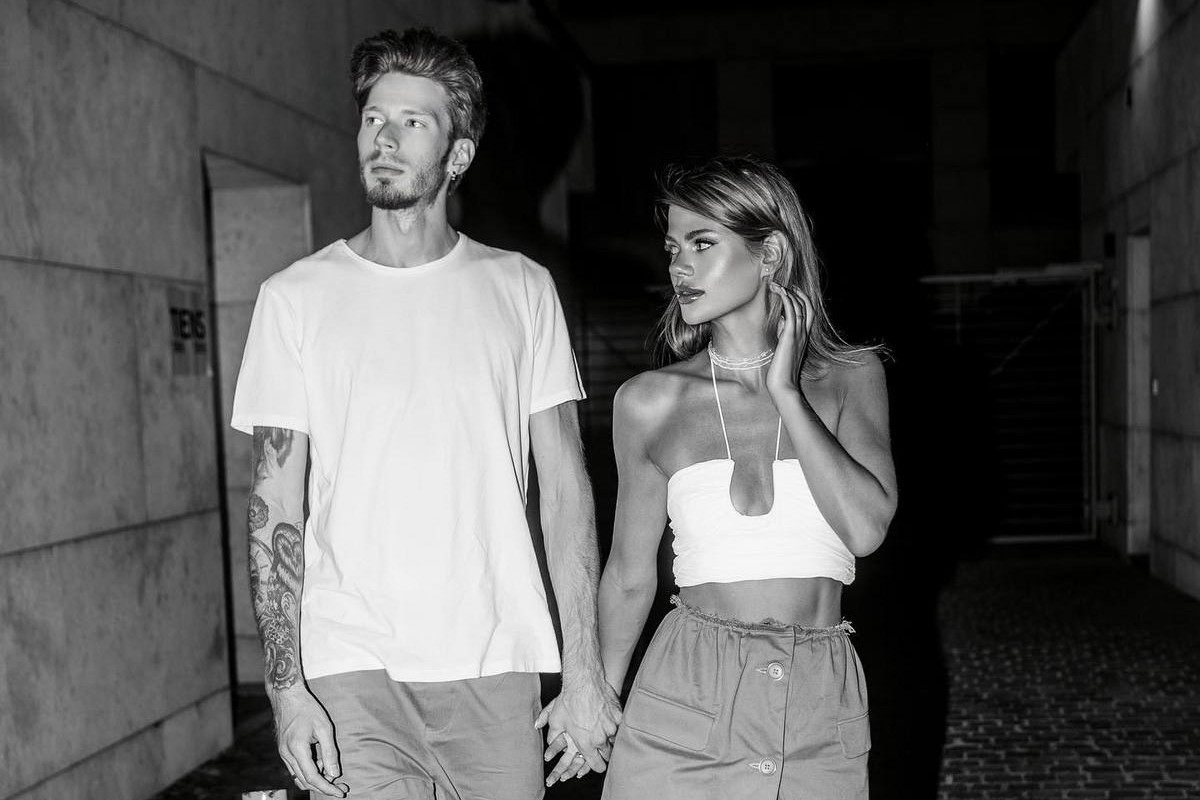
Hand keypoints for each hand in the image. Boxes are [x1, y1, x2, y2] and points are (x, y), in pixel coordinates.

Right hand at [272, 686, 348, 797]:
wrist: (287, 696)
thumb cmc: (307, 708)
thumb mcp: (324, 728)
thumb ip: (329, 752)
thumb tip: (334, 773)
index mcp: (297, 749)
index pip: (312, 777)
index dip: (327, 788)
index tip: (340, 793)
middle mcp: (287, 755)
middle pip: (305, 781)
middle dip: (324, 786)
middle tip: (341, 786)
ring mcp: (283, 754)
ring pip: (299, 777)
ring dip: (316, 779)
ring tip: (332, 772)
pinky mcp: (283, 751)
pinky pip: (296, 769)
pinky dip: (309, 771)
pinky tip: (321, 763)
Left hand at [535, 676, 621, 785]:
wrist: (584, 681)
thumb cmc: (568, 701)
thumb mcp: (556, 720)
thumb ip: (553, 736)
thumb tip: (550, 741)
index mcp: (586, 744)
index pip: (597, 766)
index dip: (596, 766)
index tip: (595, 762)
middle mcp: (601, 739)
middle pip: (608, 755)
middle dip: (604, 753)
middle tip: (599, 746)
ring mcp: (612, 727)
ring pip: (614, 740)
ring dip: (610, 738)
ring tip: (603, 731)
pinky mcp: (619, 717)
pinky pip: (620, 726)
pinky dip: (615, 724)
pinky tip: (609, 718)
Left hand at [766, 281, 813, 396]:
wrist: (783, 386)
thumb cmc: (780, 371)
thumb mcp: (783, 348)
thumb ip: (785, 334)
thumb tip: (781, 322)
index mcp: (804, 337)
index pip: (808, 313)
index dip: (801, 300)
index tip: (791, 291)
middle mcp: (804, 334)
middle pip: (808, 307)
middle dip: (798, 293)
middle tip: (786, 284)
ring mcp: (799, 335)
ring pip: (799, 307)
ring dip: (788, 293)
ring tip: (776, 285)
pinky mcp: (791, 336)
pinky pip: (792, 312)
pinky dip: (786, 299)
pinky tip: (779, 292)